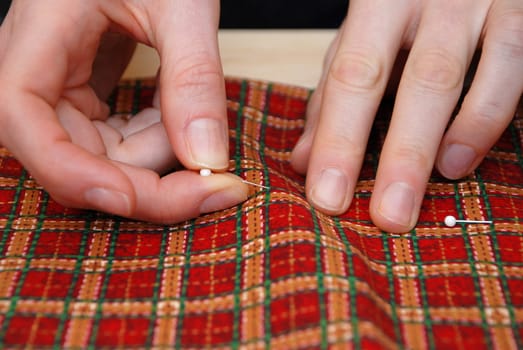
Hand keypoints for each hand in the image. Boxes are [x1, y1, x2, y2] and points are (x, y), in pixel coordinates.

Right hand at [0, 0, 247, 222]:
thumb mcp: (183, 3)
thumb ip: (193, 77)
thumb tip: (205, 160)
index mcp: (39, 32)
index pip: (21, 115)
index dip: (70, 170)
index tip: (136, 197)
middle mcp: (37, 69)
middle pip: (71, 157)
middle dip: (148, 181)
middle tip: (217, 180)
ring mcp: (59, 89)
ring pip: (100, 159)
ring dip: (158, 154)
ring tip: (192, 111)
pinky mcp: (84, 97)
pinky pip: (115, 142)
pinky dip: (154, 140)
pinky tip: (174, 113)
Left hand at [292, 0, 522, 232]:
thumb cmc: (403, 8)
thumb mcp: (362, 38)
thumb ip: (334, 94)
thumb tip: (303, 160)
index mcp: (377, 4)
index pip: (351, 76)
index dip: (337, 140)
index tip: (327, 197)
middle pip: (414, 80)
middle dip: (398, 156)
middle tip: (386, 217)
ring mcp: (480, 3)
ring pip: (459, 77)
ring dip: (442, 144)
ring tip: (423, 193)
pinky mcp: (522, 14)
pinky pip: (513, 65)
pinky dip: (486, 118)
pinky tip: (461, 159)